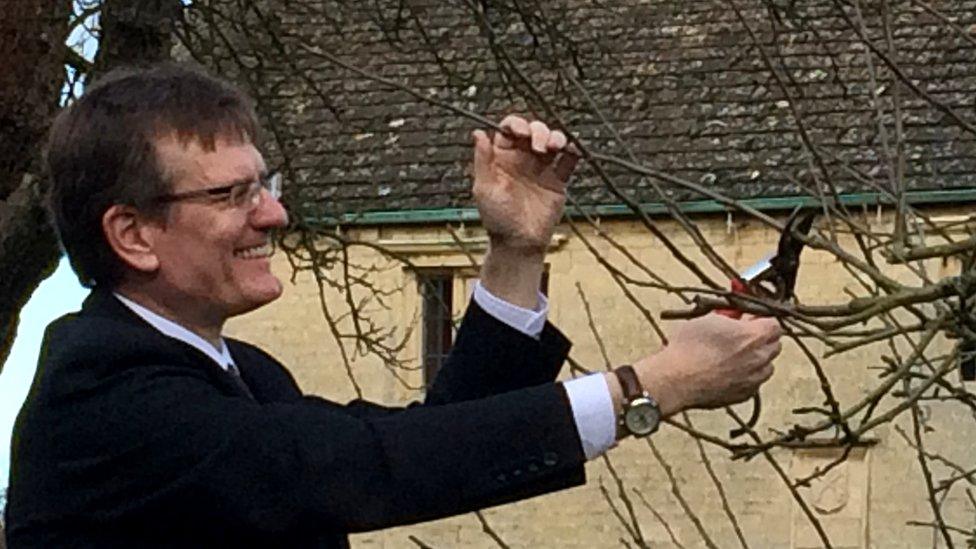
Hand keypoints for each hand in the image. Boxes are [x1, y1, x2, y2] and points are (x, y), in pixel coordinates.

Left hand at [472, 115, 578, 255]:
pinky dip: (574, 152)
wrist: (519, 243)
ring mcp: (542, 169)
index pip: (510, 130)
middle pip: (534, 131)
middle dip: (539, 130)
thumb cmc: (497, 218)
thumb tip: (478, 133)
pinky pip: (568, 162)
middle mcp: (523, 159)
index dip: (517, 125)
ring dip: (556, 137)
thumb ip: (483, 160)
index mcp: (503, 157)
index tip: (521, 132)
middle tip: (539, 147)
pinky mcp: (558, 181)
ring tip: (555, 147)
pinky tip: (572, 150)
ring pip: (552, 141)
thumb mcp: (484, 188)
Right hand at [635, 314, 782, 414]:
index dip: (761, 320)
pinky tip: (727, 373)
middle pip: (775, 345)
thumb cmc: (688, 348)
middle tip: (743, 336)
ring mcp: (753, 380)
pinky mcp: (744, 396)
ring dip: (757, 360)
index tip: (749, 319)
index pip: (774, 324)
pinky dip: (746, 377)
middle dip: (762, 339)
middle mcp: (759, 359)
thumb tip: (736, 313)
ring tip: (735, 357)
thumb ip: (730, 316)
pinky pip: (753, 383)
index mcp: (754, 336)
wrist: (676, 379)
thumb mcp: (708, 320)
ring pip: (766, 366)